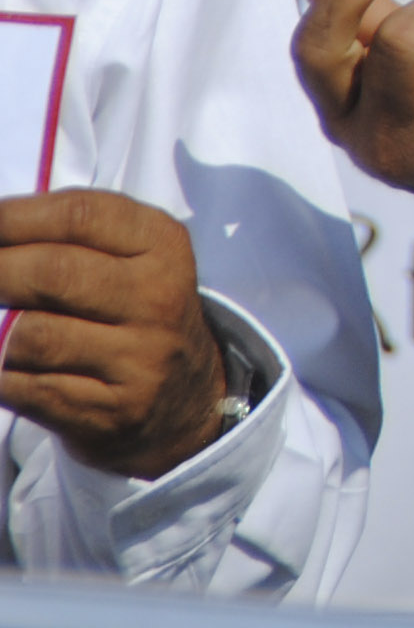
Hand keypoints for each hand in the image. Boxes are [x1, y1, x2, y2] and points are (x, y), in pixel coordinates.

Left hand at [0, 191, 233, 481]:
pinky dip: (6, 380)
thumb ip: (67, 238)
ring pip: (31, 338)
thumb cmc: (130, 313)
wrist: (181, 400)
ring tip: (13, 338)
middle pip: (53, 273)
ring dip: (2, 340)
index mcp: (162, 246)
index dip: (14, 217)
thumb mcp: (127, 260)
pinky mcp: (110, 412)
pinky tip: (20, 373)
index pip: (80, 215)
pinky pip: (24, 389)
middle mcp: (158, 299)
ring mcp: (138, 359)